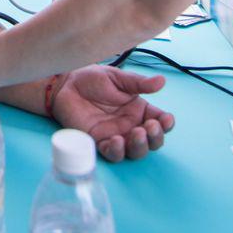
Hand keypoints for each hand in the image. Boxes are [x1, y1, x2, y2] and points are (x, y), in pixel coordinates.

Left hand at [51, 67, 174, 161]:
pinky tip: (116, 140)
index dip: (166, 123)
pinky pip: (112, 153)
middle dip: (155, 137)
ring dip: (139, 146)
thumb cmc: (92, 80)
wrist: (66, 85)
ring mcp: (116, 136)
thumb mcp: (118, 78)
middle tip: (149, 127)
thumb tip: (161, 82)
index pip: (159, 121)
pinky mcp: (99, 142)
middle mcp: (130, 125)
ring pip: (135, 151)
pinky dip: (117, 151)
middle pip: (151, 141)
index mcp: (139, 110)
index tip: (166, 119)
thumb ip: (138, 83)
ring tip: (136, 134)